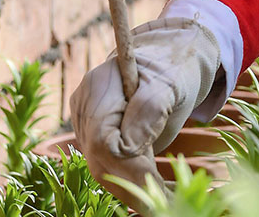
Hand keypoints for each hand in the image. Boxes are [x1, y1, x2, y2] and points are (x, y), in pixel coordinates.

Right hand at [69, 17, 221, 207]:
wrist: (171, 59)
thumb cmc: (174, 67)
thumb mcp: (172, 82)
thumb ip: (149, 108)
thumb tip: (127, 149)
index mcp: (99, 85)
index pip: (102, 139)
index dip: (127, 164)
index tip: (158, 182)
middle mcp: (84, 105)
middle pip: (98, 157)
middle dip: (133, 184)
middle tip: (168, 199)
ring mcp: (86, 121)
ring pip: (101, 167)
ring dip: (134, 188)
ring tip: (168, 197)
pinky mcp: (94, 135)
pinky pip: (107, 165)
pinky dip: (132, 182)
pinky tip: (159, 190)